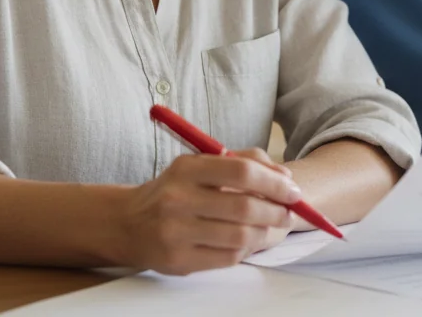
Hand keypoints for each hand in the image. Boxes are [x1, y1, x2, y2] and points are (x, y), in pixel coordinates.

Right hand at [116, 148, 297, 274]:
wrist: (127, 223)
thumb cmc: (175, 191)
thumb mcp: (199, 166)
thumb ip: (242, 162)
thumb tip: (285, 177)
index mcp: (187, 169)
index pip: (242, 171)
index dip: (275, 182)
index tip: (293, 191)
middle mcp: (178, 199)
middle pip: (245, 207)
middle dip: (276, 211)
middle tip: (288, 213)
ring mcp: (176, 232)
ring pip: (241, 236)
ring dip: (265, 233)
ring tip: (270, 229)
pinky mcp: (178, 260)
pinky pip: (228, 257)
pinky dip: (246, 250)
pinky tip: (246, 242)